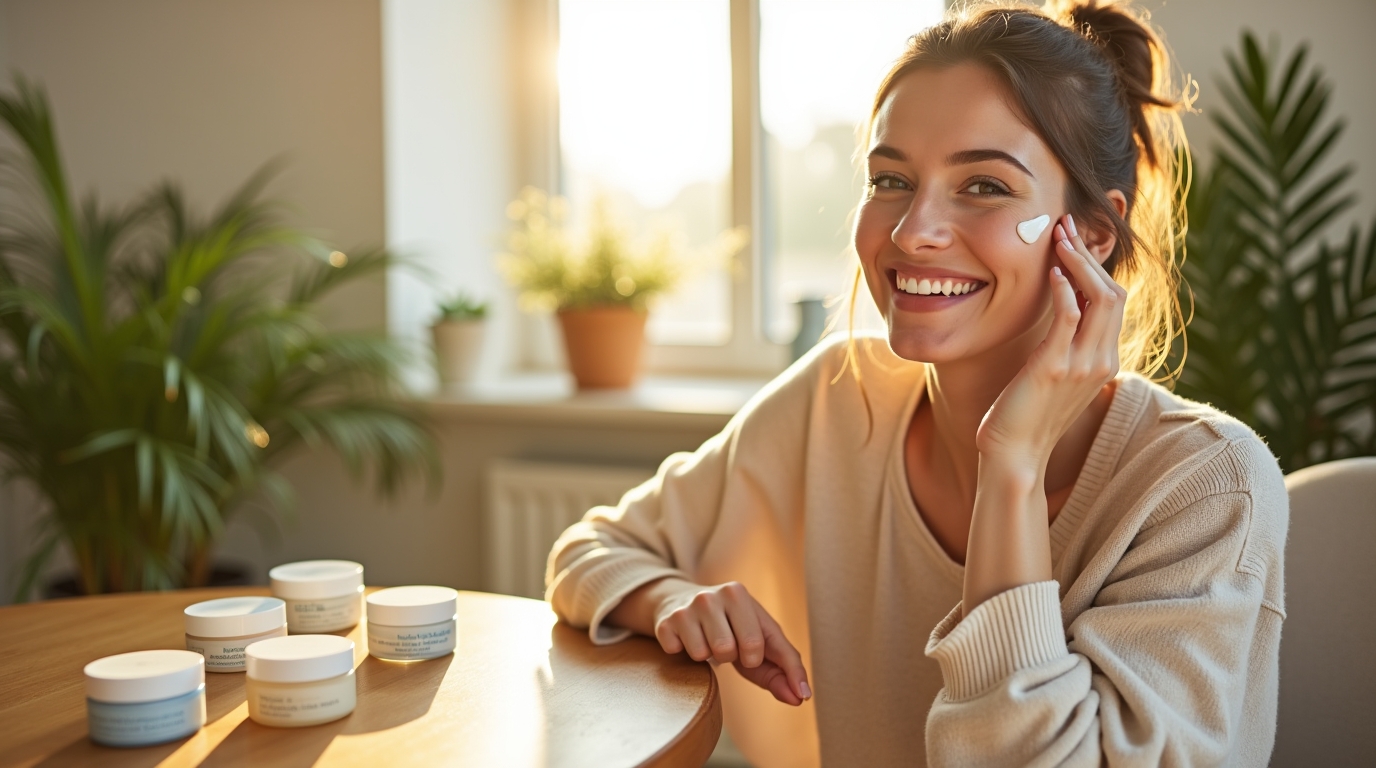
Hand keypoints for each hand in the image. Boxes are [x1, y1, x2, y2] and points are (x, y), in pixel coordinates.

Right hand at [652, 580, 811, 705]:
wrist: (681, 603)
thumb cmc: (732, 627)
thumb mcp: (760, 640)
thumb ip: (785, 668)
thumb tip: (801, 698)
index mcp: (739, 595)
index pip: (755, 643)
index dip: (754, 659)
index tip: (752, 660)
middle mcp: (711, 596)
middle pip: (727, 650)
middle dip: (730, 657)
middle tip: (725, 645)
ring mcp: (686, 608)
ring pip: (703, 655)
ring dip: (707, 657)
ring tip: (707, 640)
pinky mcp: (665, 623)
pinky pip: (679, 655)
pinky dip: (685, 655)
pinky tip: (686, 639)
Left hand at [975, 213, 1127, 467]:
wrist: (1014, 454)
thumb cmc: (1026, 414)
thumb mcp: (1054, 374)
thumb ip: (1065, 344)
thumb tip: (1060, 310)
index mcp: (1104, 360)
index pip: (1114, 300)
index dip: (1096, 265)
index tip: (1073, 239)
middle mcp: (1101, 361)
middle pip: (1113, 293)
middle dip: (1090, 255)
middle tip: (1066, 226)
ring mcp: (1081, 365)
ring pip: (1099, 298)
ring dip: (1078, 263)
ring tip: (1058, 238)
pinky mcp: (1054, 367)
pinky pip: (1069, 317)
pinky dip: (1063, 288)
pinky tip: (1049, 270)